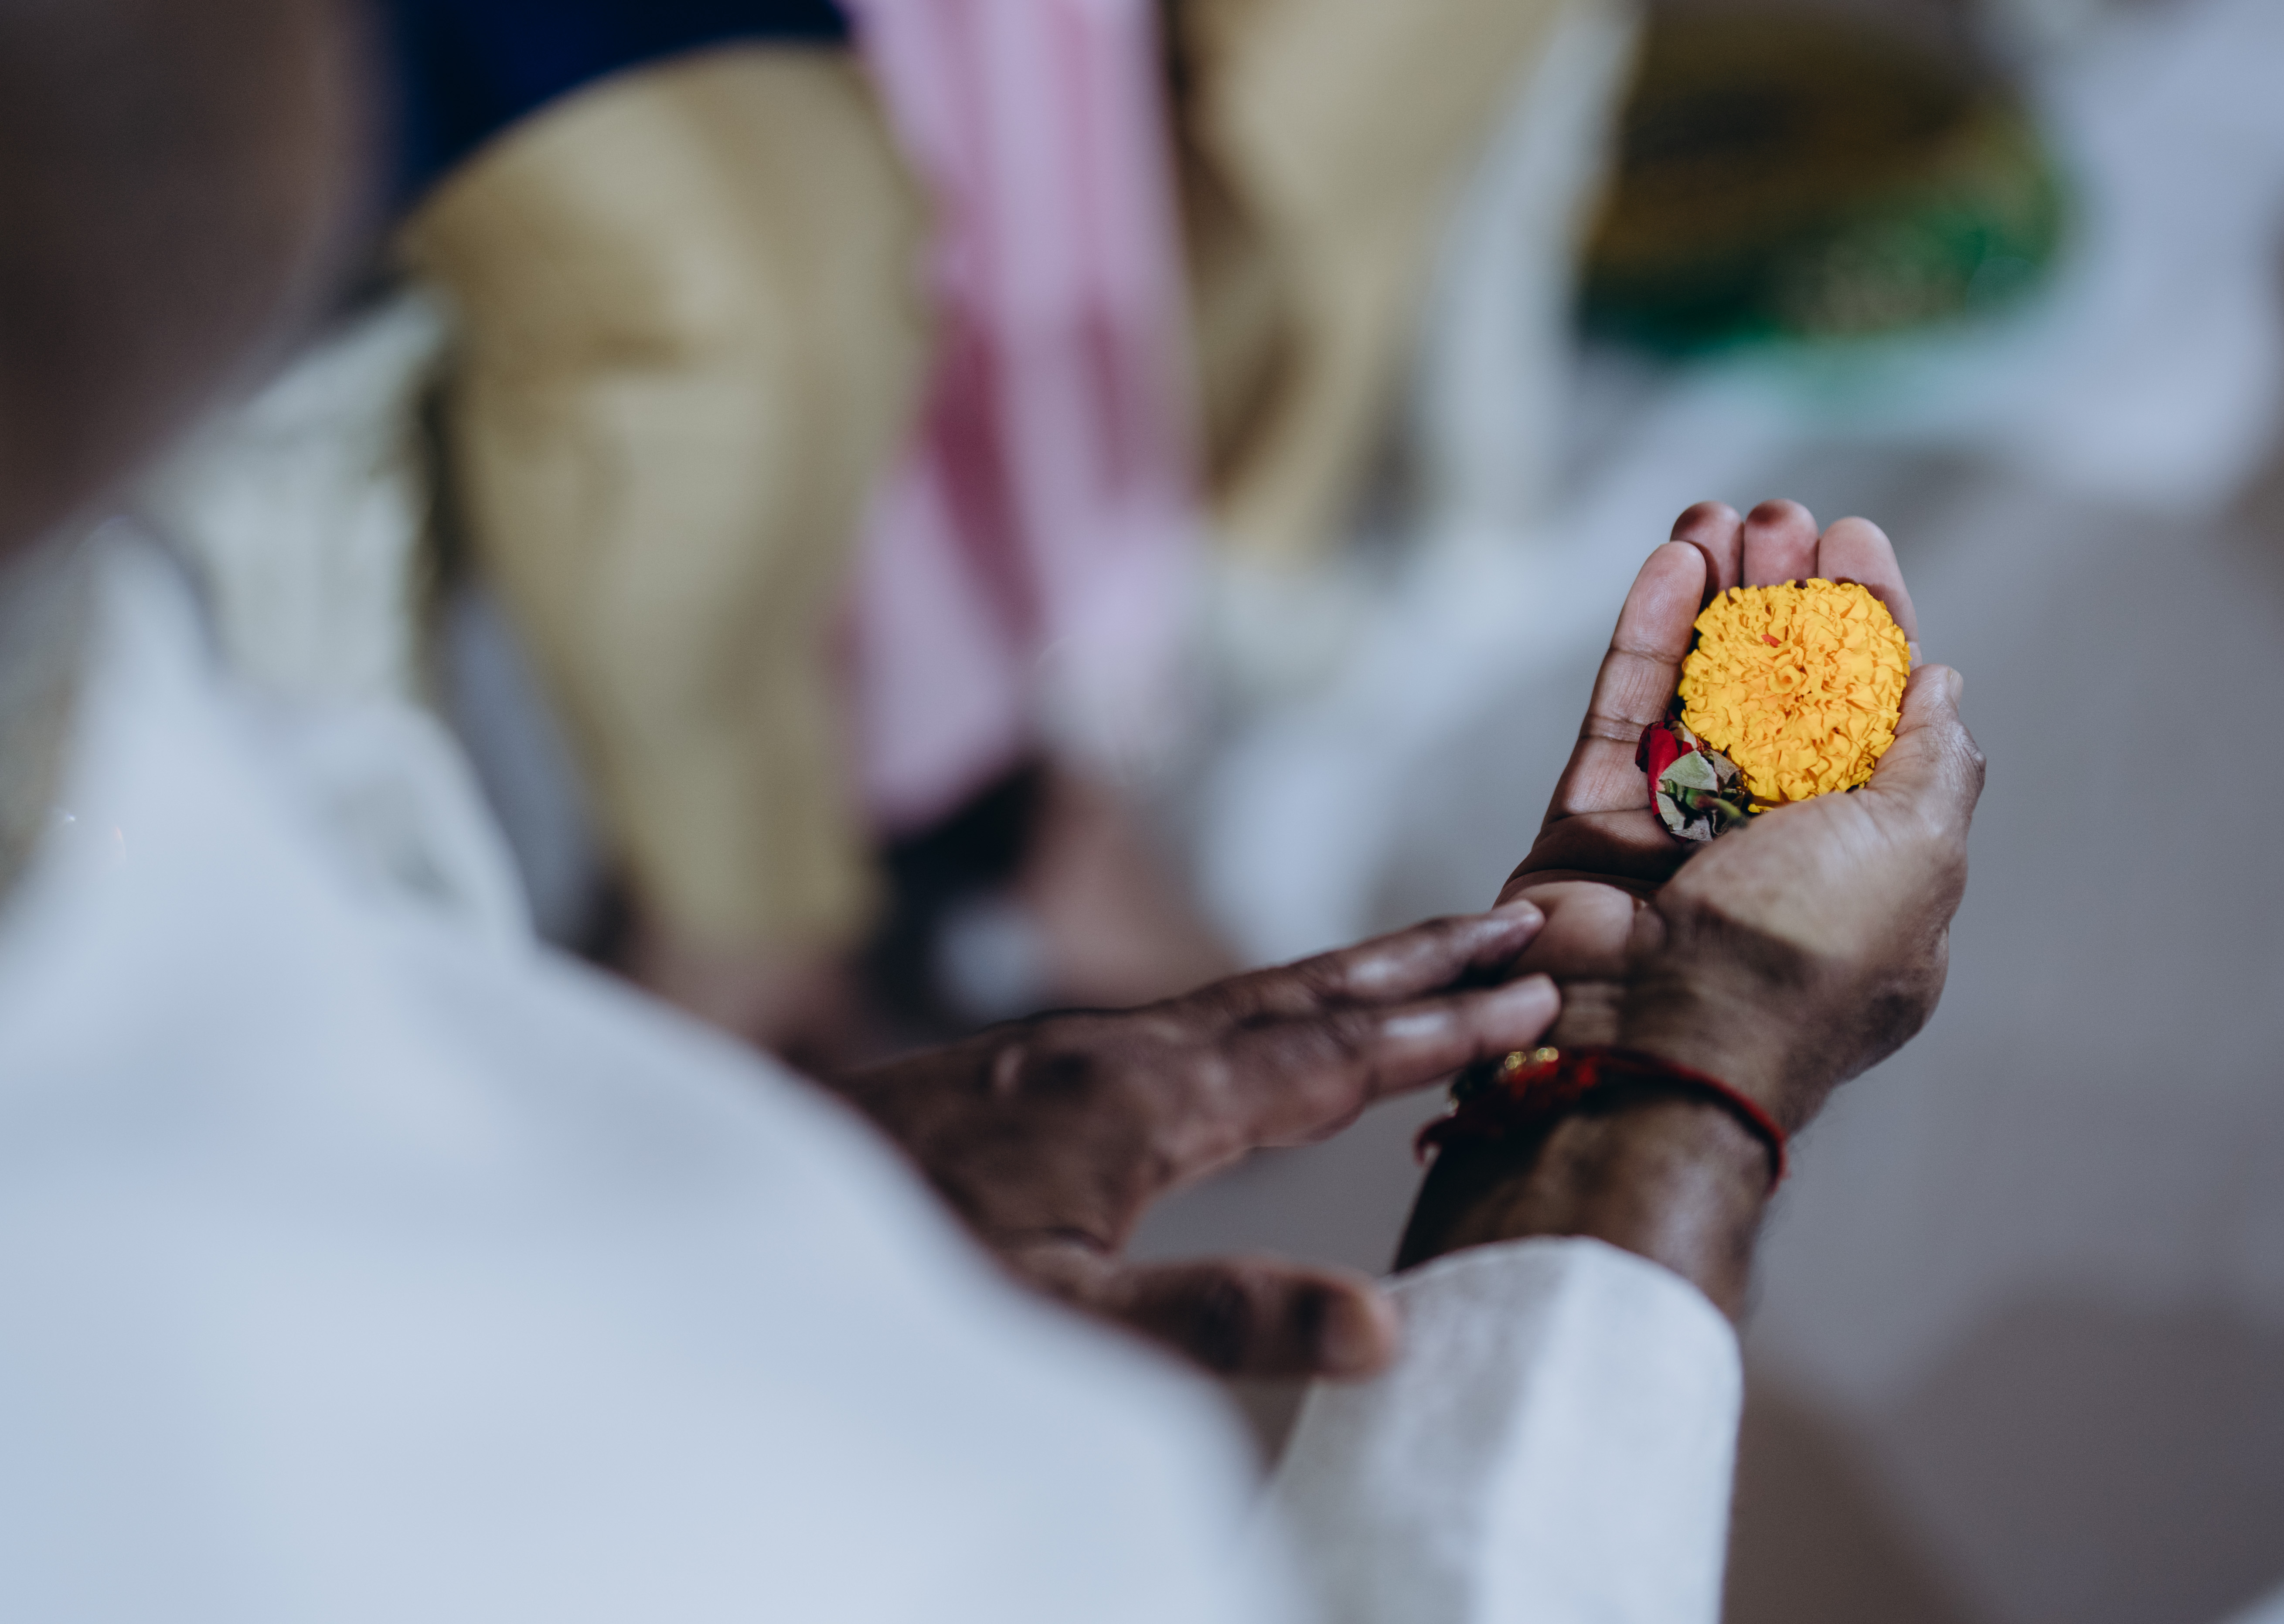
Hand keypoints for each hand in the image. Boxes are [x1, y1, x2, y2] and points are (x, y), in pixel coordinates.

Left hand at [831, 909, 1559, 1378]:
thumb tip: (1383, 1332)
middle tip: (1527, 913)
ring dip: (1354, 972)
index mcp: (1151, 1104)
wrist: (745, 1209)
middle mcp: (1127, 1053)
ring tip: (1434, 954)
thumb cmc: (902, 1267)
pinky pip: (1199, 1017)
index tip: (1538, 992)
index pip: (1331, 1056)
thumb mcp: (1062, 1317)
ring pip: (1251, 997)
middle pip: (1306, 991)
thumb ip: (1219, 1319)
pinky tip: (1271, 1029)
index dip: (1439, 1029)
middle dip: (1423, 957)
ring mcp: (1082, 1051)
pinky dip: (1273, 1005)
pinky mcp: (1044, 1066)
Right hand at [1398, 501, 1983, 1309]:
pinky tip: (1671, 559)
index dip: (1869, 626)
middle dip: (1787, 599)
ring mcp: (1672, 843)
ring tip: (1721, 516)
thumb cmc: (1805, 953)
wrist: (1659, 1040)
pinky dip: (1644, 637)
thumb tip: (1939, 683)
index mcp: (1863, 869)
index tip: (1856, 543)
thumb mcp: (1918, 853)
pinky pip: (1619, 719)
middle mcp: (1770, 854)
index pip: (1873, 722)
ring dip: (1716, 600)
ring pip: (1696, 695)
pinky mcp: (1589, 833)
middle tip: (1783, 519)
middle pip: (1782, 695)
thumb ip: (1931, 762)